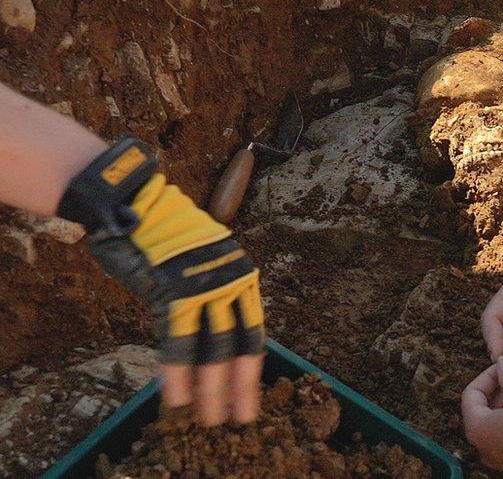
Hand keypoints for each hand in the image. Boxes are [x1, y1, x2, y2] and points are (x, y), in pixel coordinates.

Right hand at [58, 138, 264, 425]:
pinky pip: (179, 340)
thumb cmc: (161, 233)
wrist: (133, 200)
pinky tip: (177, 397)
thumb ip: (208, 291)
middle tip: (241, 418)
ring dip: (210, 388)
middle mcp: (230, 281)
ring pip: (214, 348)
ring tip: (209, 418)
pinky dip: (178, 371)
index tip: (249, 394)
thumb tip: (209, 324)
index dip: (250, 366)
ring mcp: (204, 286)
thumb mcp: (199, 262)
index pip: (252, 330)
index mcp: (240, 274)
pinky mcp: (174, 291)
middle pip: (240, 343)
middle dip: (240, 385)